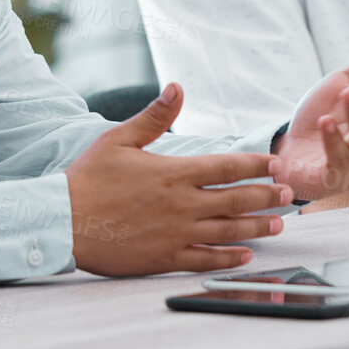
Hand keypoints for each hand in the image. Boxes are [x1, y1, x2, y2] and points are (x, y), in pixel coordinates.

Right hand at [66, 83, 292, 276]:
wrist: (60, 222)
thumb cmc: (87, 180)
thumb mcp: (118, 140)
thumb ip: (154, 117)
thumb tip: (176, 88)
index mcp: (174, 172)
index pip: (228, 166)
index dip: (256, 165)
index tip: (274, 165)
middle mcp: (181, 203)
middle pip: (236, 199)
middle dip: (265, 196)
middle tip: (288, 194)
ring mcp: (175, 233)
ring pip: (226, 231)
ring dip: (256, 226)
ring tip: (277, 224)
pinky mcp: (163, 257)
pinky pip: (204, 259)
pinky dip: (228, 258)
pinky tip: (245, 255)